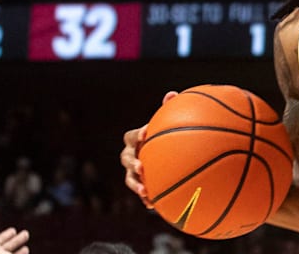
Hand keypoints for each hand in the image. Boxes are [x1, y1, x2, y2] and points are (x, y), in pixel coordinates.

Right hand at [121, 90, 177, 206]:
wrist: (159, 156)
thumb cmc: (162, 137)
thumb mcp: (165, 125)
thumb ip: (168, 110)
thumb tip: (172, 93)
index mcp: (135, 140)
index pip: (131, 136)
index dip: (137, 135)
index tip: (146, 134)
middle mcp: (130, 156)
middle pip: (125, 159)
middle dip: (131, 163)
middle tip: (140, 166)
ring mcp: (132, 172)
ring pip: (129, 179)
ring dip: (136, 185)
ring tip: (145, 191)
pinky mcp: (140, 185)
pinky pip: (141, 193)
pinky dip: (146, 198)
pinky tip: (154, 205)